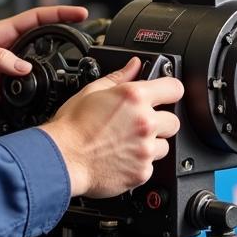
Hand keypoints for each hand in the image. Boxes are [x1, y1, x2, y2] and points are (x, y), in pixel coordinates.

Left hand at [0, 5, 88, 117]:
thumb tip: (25, 68)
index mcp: (0, 33)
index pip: (37, 20)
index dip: (59, 15)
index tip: (80, 15)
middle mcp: (5, 51)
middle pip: (40, 46)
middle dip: (61, 45)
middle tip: (81, 47)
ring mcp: (4, 73)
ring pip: (34, 72)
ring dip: (47, 74)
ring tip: (62, 76)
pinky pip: (22, 93)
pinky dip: (31, 95)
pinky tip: (38, 97)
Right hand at [40, 57, 182, 197]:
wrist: (62, 159)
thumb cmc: (71, 127)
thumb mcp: (91, 92)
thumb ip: (119, 77)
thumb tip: (133, 65)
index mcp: (135, 98)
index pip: (175, 88)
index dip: (169, 91)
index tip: (165, 95)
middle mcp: (145, 122)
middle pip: (173, 120)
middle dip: (159, 121)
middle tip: (138, 124)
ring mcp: (145, 149)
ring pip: (164, 146)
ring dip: (151, 144)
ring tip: (127, 143)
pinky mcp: (142, 171)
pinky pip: (151, 166)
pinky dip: (139, 163)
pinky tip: (121, 158)